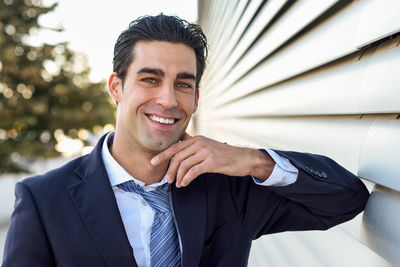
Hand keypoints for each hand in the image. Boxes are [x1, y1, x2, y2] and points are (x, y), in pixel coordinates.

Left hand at [151, 133, 274, 186]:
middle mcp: (200, 143)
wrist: (243, 158)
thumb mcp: (207, 145)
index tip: (153, 162)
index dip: (162, 155)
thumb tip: (180, 141)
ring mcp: (206, 152)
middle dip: (169, 169)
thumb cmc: (224, 154)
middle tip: (167, 180)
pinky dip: (186, 179)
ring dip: (178, 176)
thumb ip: (193, 144)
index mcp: (197, 139)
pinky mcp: (212, 162)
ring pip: (184, 165)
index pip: (175, 146)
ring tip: (178, 184)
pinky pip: (193, 171)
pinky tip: (185, 183)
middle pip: (177, 156)